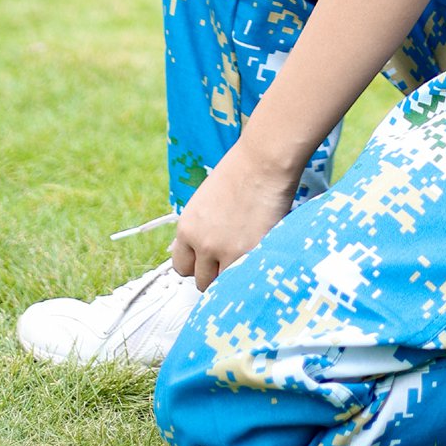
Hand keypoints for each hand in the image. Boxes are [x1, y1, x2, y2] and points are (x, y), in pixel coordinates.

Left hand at [171, 137, 299, 290]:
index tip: (208, 262)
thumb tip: (187, 249)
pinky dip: (253, 271)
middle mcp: (202, 243)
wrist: (264, 160)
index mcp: (187, 228)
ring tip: (248, 257)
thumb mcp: (205, 202)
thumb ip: (197, 229)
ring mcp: (226, 251)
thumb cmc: (240, 172)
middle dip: (216, 273)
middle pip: (201, 281)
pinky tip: (261, 256)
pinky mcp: (251, 253)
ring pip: (225, 285)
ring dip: (235, 275)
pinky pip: (247, 277)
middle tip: (232, 259)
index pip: (181, 267)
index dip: (197, 265)